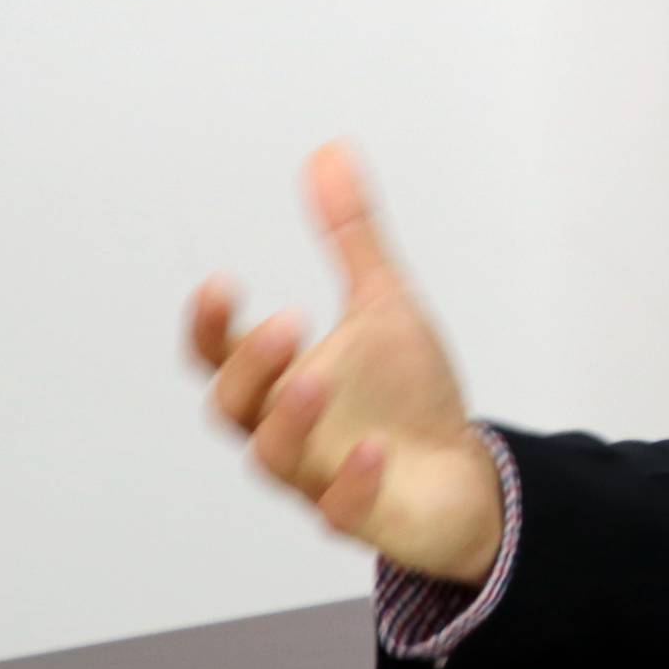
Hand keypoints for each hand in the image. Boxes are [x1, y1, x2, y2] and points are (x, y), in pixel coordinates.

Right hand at [190, 142, 504, 583]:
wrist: (459, 473)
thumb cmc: (406, 394)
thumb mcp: (382, 304)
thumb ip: (351, 237)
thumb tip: (330, 152)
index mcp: (279, 380)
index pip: (217, 354)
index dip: (209, 324)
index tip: (223, 282)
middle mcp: (285, 429)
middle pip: (232, 407)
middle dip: (250, 365)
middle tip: (289, 321)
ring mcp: (317, 477)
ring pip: (273, 460)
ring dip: (290, 418)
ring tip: (318, 376)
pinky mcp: (360, 516)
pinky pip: (340, 510)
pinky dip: (353, 481)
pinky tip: (377, 447)